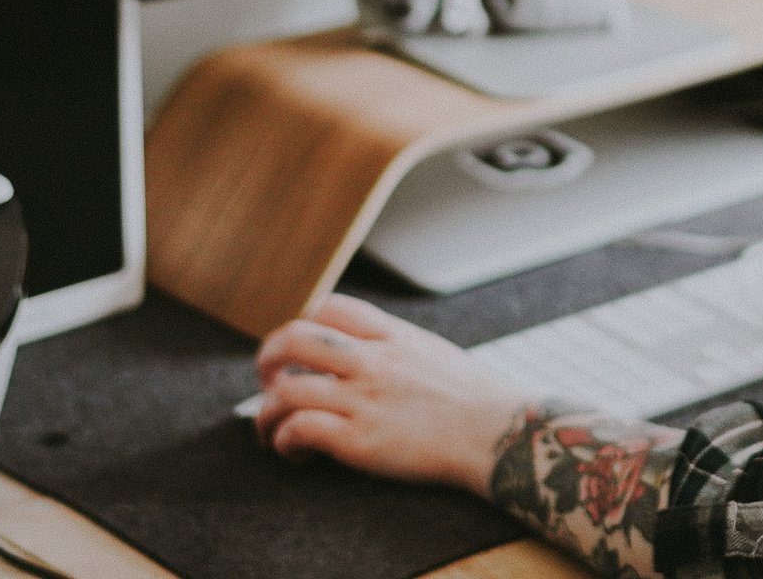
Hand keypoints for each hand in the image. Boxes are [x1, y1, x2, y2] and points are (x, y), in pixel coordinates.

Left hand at [254, 294, 526, 493]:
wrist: (497, 432)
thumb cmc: (474, 399)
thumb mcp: (432, 352)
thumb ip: (396, 348)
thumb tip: (368, 354)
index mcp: (391, 336)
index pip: (329, 308)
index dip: (302, 324)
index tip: (297, 350)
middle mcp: (372, 360)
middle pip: (295, 338)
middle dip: (267, 359)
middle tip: (266, 381)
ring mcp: (364, 398)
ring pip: (287, 390)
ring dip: (266, 413)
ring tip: (269, 431)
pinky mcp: (360, 440)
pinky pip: (301, 429)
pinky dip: (285, 441)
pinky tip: (296, 453)